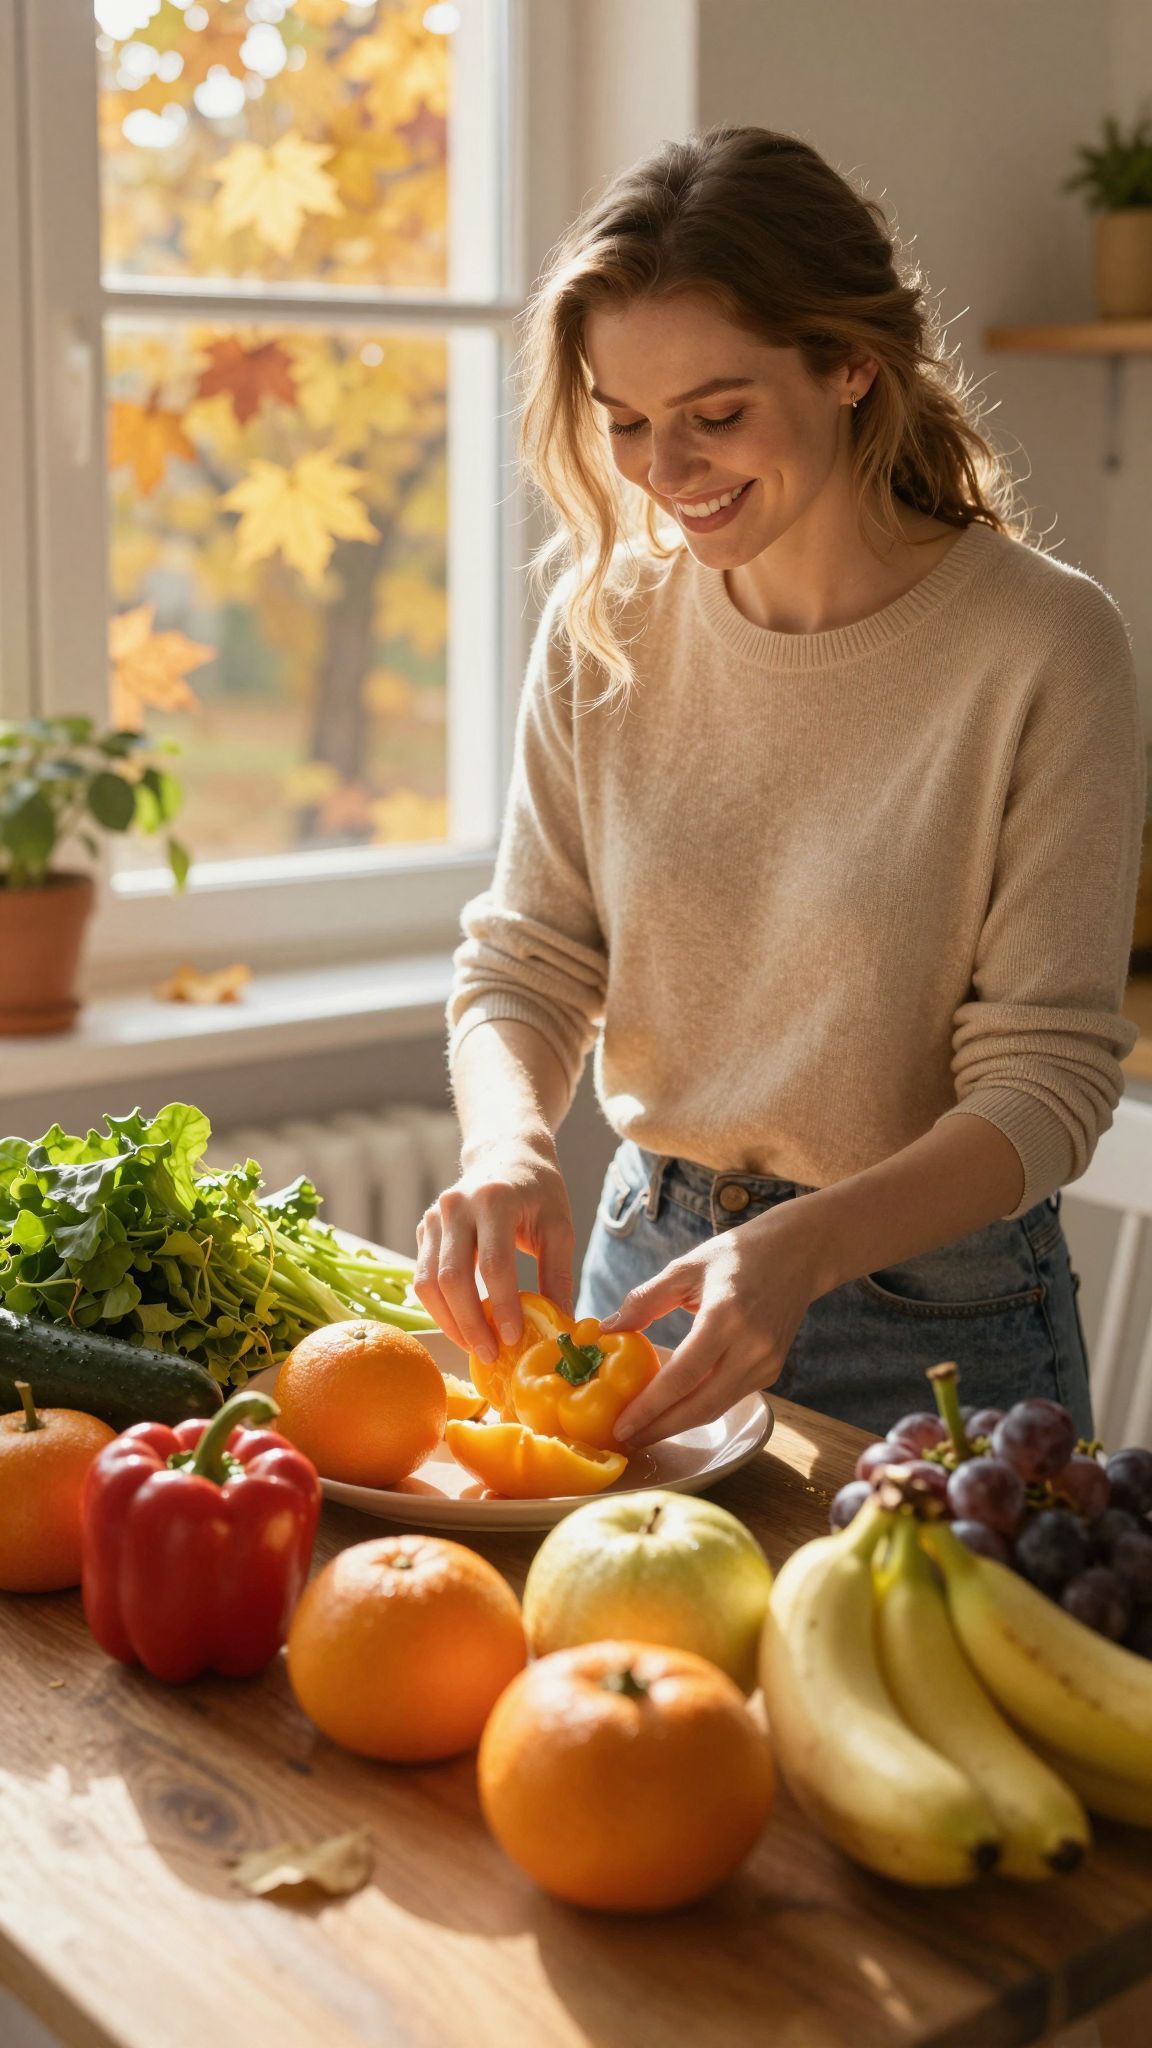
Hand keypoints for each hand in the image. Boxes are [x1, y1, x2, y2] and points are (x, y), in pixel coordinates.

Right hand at [412, 1134, 574, 1365]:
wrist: (506, 1153)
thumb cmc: (538, 1190)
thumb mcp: (558, 1227)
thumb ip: (558, 1275)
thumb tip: (562, 1328)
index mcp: (493, 1200)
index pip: (493, 1264)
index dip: (501, 1306)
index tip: (513, 1339)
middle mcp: (455, 1206)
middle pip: (452, 1277)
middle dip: (470, 1323)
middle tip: (490, 1355)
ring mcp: (434, 1217)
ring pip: (427, 1282)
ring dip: (449, 1321)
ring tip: (475, 1346)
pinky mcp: (423, 1229)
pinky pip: (423, 1276)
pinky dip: (440, 1306)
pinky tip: (463, 1324)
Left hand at [601, 1207, 823, 1449]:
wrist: (798, 1254)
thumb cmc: (737, 1255)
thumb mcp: (685, 1268)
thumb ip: (645, 1300)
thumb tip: (608, 1329)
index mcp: (726, 1316)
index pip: (682, 1376)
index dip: (649, 1407)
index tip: (621, 1425)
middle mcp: (751, 1346)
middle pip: (700, 1406)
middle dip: (660, 1429)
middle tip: (625, 1440)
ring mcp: (766, 1363)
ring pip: (715, 1408)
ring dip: (678, 1424)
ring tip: (643, 1431)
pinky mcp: (771, 1371)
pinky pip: (729, 1398)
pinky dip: (698, 1407)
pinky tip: (673, 1408)